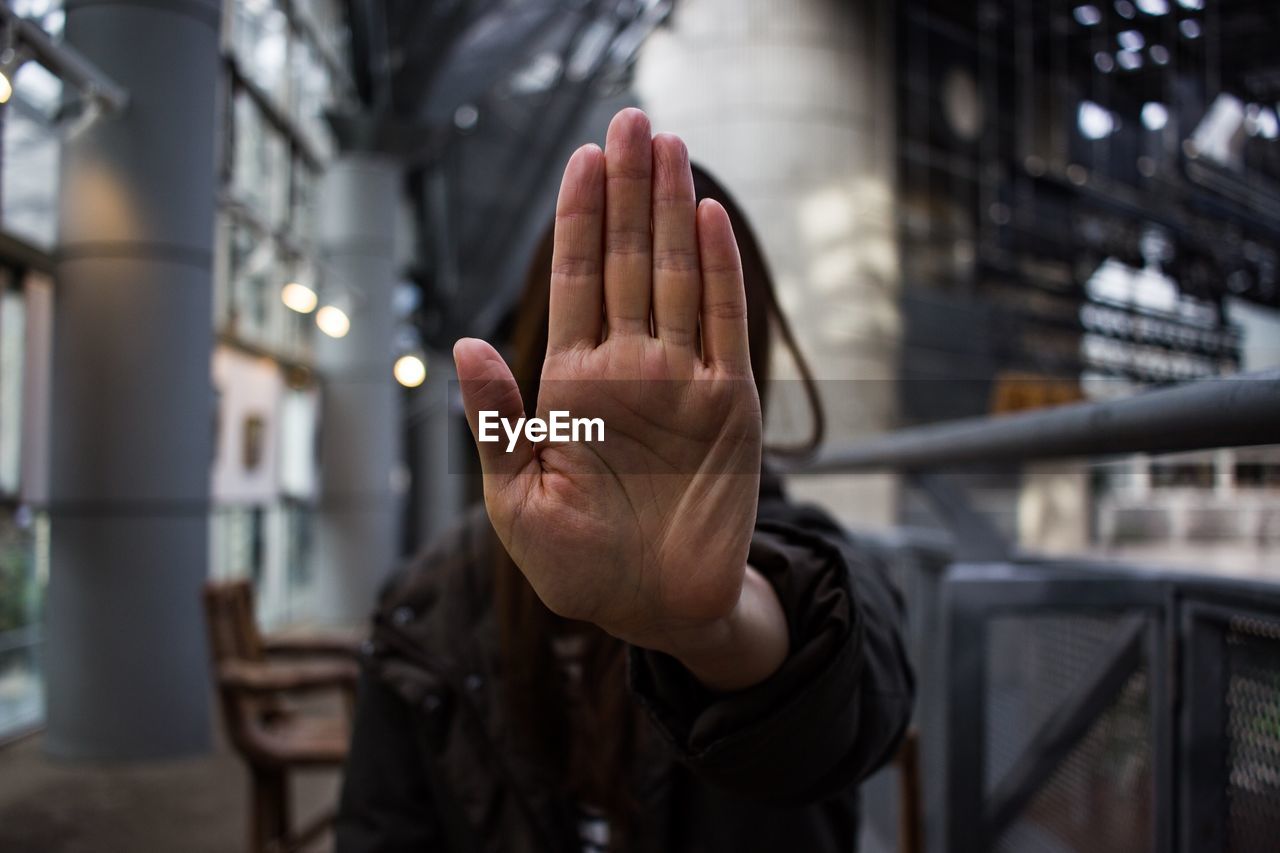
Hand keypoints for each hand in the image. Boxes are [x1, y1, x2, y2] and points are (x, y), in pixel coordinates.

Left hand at [454, 108, 785, 689]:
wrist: (653, 610)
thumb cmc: (575, 565)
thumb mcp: (516, 499)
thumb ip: (495, 421)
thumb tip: (465, 341)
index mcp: (572, 384)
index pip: (575, 282)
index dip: (579, 219)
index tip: (584, 157)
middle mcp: (629, 367)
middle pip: (626, 260)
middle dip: (628, 190)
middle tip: (631, 118)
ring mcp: (681, 381)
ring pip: (674, 276)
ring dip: (670, 210)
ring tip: (667, 144)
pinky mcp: (729, 406)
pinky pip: (724, 325)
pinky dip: (718, 272)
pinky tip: (706, 218)